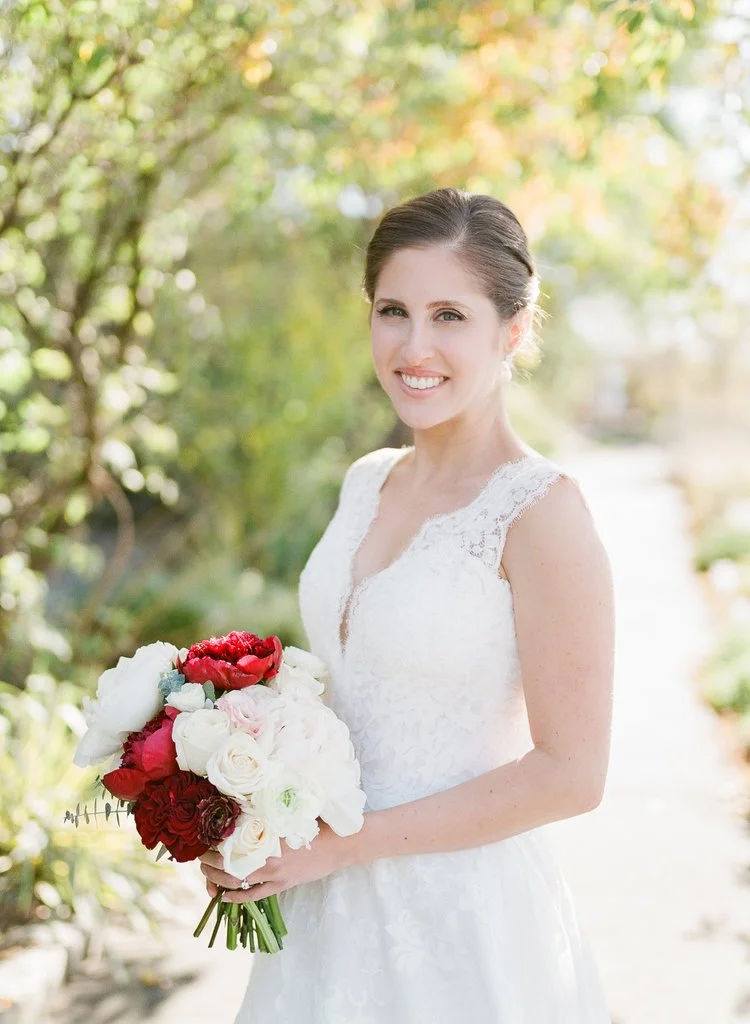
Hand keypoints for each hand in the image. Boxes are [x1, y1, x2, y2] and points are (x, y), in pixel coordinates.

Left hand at [198, 820, 358, 903]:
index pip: (232, 842)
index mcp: (269, 836)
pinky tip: (224, 897)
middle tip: (198, 857)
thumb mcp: (291, 813)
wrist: (342, 844)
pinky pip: (255, 896)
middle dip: (209, 862)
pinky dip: (236, 898)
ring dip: (217, 879)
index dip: (213, 842)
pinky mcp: (283, 885)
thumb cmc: (318, 823)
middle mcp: (269, 857)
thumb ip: (268, 813)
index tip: (202, 837)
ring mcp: (276, 875)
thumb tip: (245, 804)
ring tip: (205, 874)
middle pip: (229, 864)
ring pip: (238, 881)